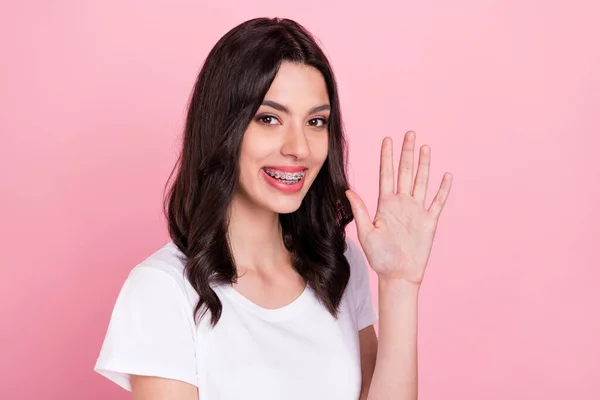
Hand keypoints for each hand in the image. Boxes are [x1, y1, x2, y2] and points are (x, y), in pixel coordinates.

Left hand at [345, 131, 451, 285]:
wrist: (398, 275)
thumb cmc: (379, 257)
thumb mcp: (366, 233)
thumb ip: (360, 211)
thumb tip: (347, 191)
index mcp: (385, 204)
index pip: (386, 174)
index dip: (387, 157)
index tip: (387, 139)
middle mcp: (402, 203)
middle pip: (405, 172)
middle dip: (407, 152)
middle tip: (410, 133)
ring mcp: (416, 210)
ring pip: (422, 181)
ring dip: (424, 164)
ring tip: (425, 147)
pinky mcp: (430, 221)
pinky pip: (438, 201)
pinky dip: (443, 189)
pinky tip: (446, 175)